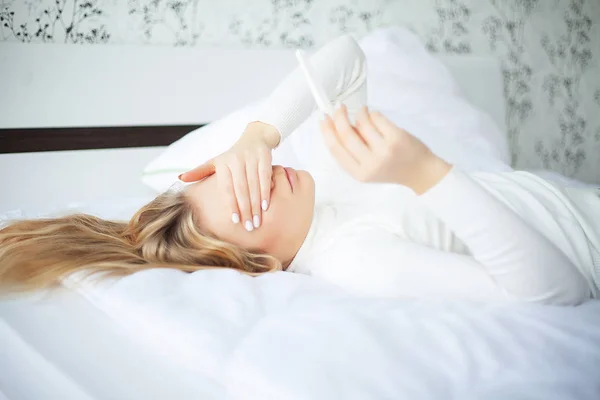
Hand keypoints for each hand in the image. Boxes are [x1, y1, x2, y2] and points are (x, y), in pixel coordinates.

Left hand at [179, 122, 279, 230]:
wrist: (255, 138)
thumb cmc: (233, 156)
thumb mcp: (215, 162)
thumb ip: (199, 171)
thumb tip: (180, 178)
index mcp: (223, 163)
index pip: (226, 188)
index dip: (231, 205)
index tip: (235, 221)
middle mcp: (236, 159)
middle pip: (241, 189)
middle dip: (246, 210)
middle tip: (248, 227)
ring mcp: (251, 157)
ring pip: (254, 185)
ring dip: (256, 205)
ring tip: (257, 221)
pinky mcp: (264, 157)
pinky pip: (265, 177)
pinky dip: (266, 192)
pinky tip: (266, 206)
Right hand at [319, 105, 450, 193]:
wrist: (419, 172)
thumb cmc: (391, 168)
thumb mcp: (367, 168)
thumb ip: (353, 152)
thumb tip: (337, 125)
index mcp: (359, 173)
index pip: (336, 149)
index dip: (327, 131)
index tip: (323, 118)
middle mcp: (371, 164)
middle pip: (346, 135)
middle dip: (339, 117)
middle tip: (338, 107)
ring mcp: (384, 150)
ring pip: (362, 124)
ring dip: (359, 113)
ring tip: (361, 111)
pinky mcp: (396, 138)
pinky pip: (377, 118)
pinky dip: (373, 113)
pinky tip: (374, 114)